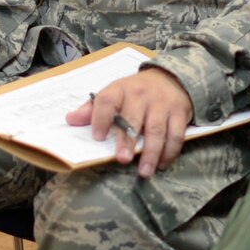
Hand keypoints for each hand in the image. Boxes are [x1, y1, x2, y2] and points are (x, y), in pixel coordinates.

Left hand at [67, 68, 192, 177]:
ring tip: (144, 171)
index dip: (100, 118)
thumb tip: (70, 120)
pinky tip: (161, 164)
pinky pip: (176, 134)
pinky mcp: (179, 113)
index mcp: (120, 89)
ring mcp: (162, 104)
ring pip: (157, 129)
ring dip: (151, 152)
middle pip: (133, 118)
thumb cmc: (135, 92)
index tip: (97, 138)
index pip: (107, 101)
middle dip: (128, 140)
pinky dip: (170, 152)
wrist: (170, 78)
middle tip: (122, 159)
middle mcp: (141, 95)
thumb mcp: (113, 93)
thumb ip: (92, 109)